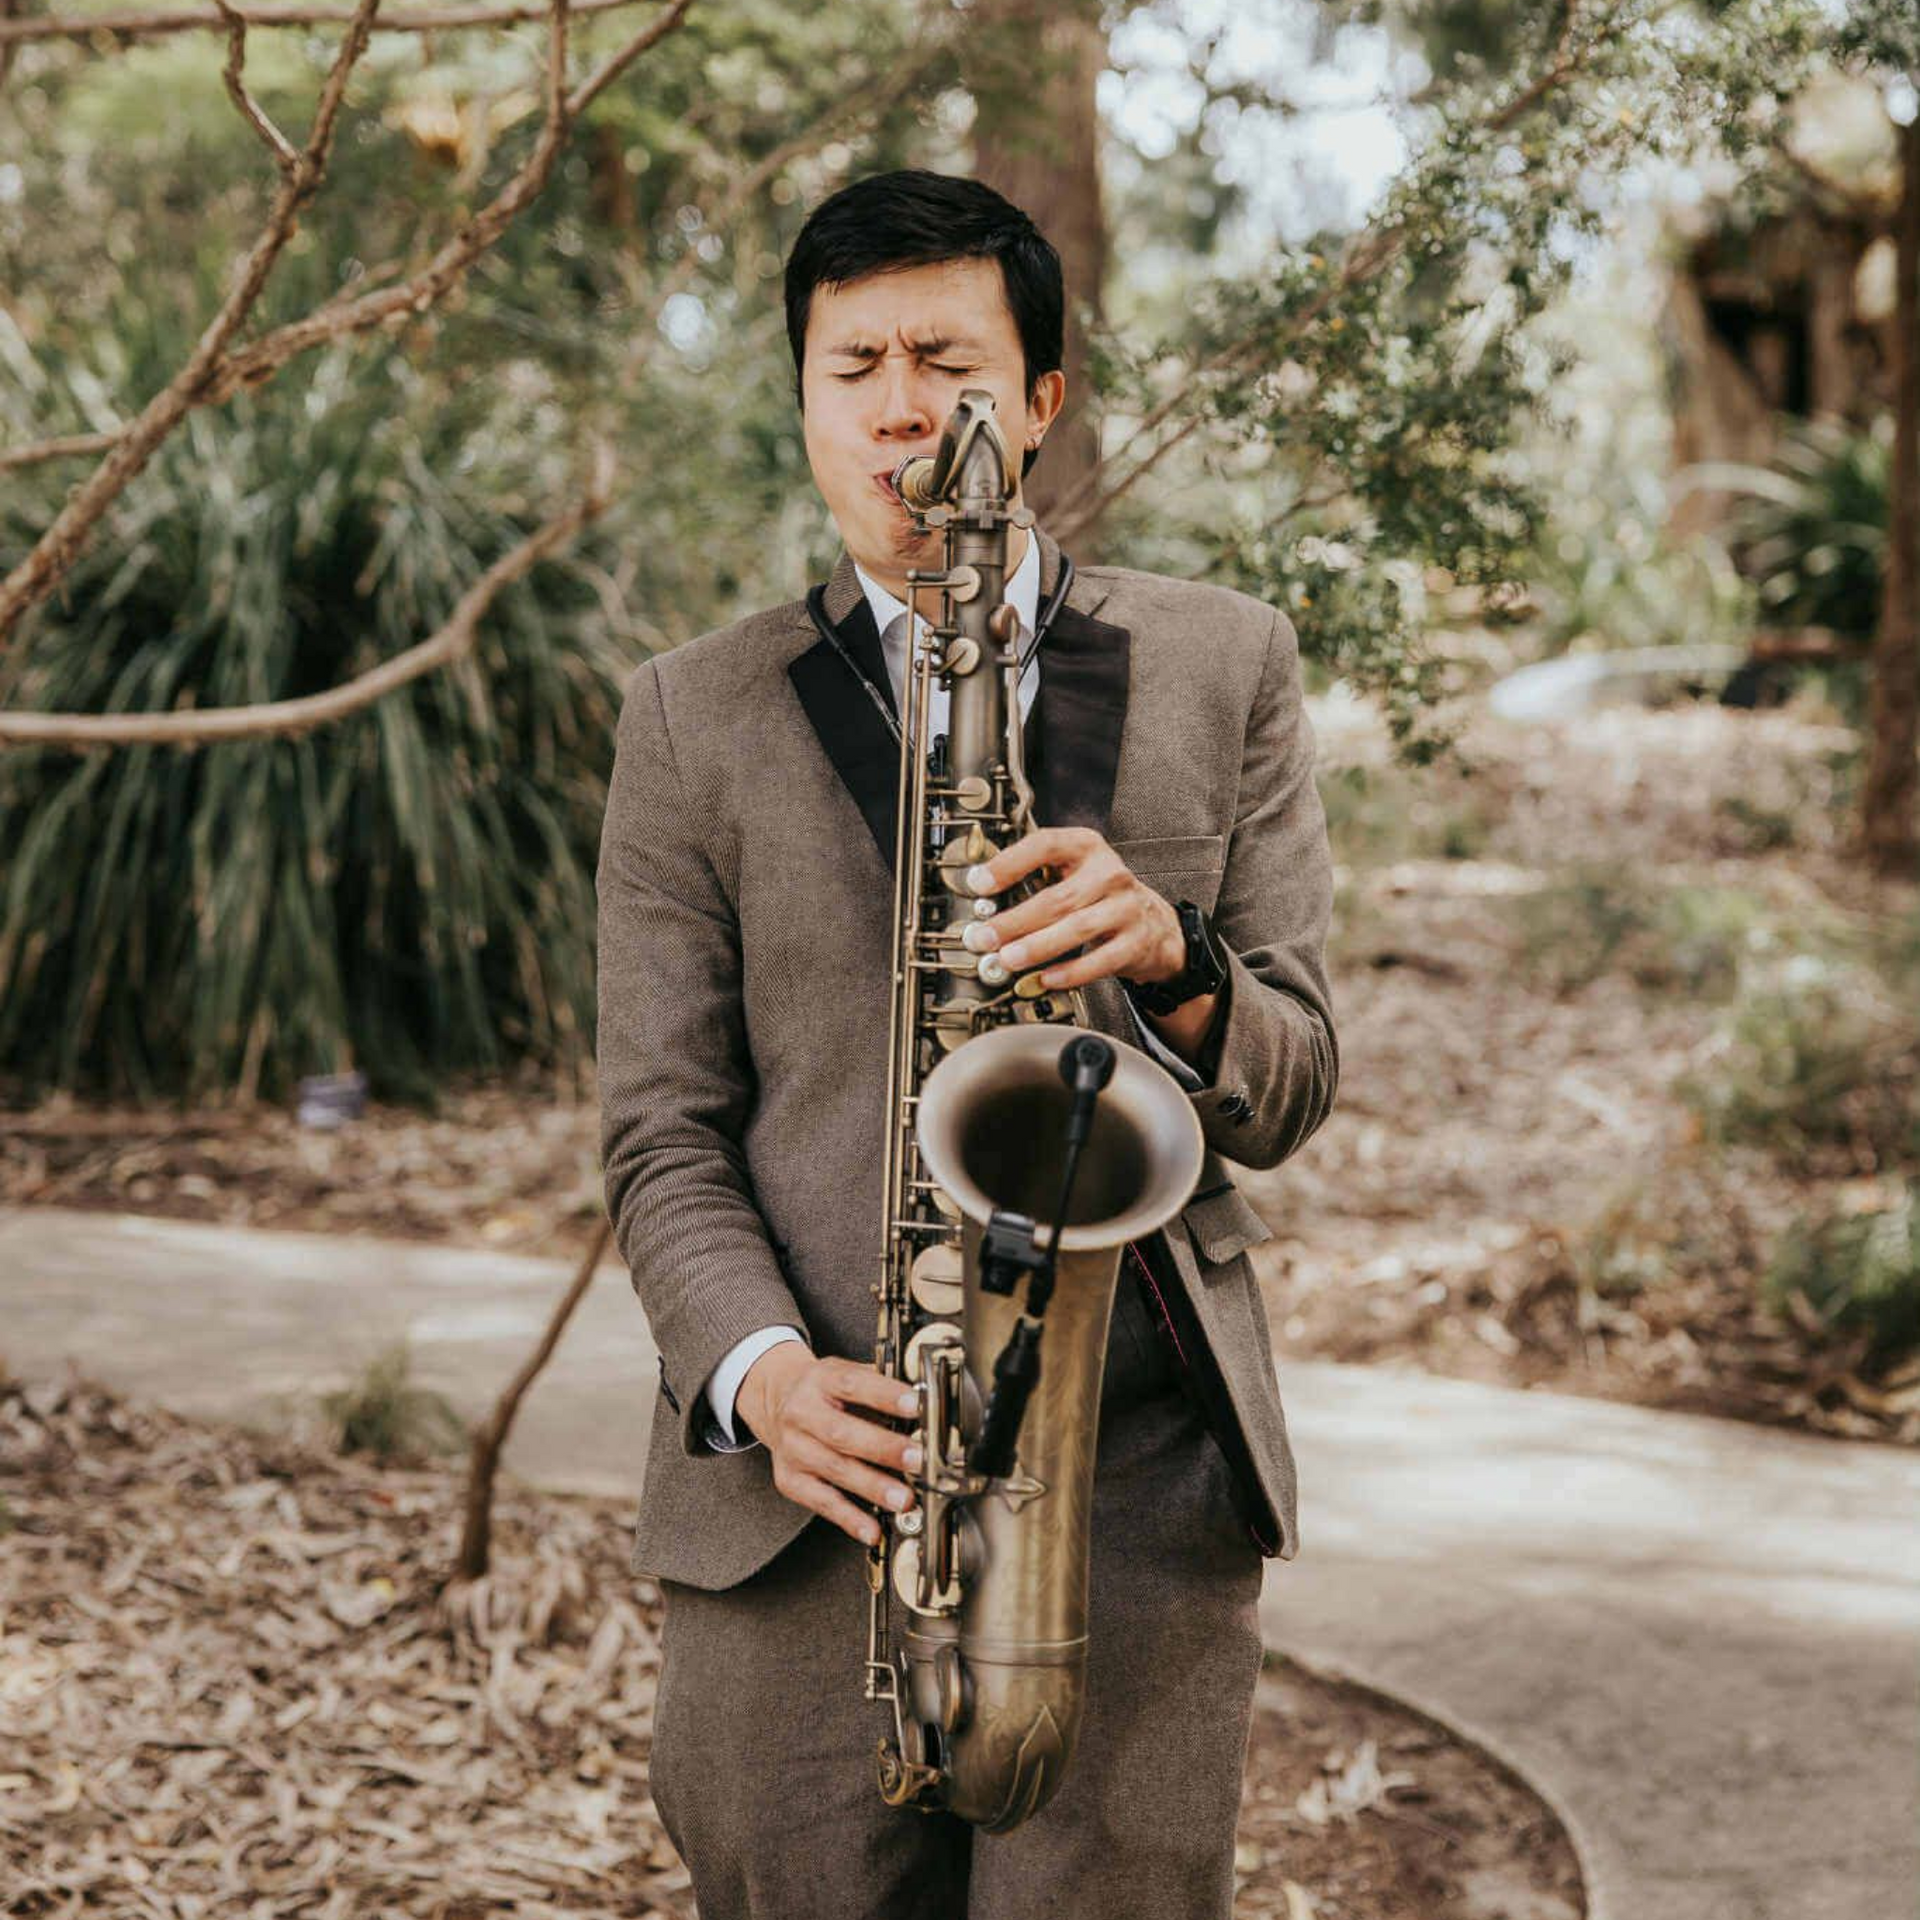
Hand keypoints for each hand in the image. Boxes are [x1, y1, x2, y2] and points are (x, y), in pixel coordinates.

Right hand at [740, 1346, 922, 1548]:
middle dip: (884, 1449)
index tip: (915, 1405)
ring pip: (834, 1470)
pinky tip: (872, 1528)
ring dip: (873, 1487)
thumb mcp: (845, 1371)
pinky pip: (822, 1502)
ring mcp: (793, 1448)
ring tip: (903, 1499)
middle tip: (916, 1459)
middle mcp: (802, 1413)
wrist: (774, 1399)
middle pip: (842, 1433)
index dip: (885, 1395)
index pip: (853, 1384)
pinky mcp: (790, 1479)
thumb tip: (925, 1397)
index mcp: (821, 1380)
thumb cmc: (822, 1389)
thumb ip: (880, 1382)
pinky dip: (849, 1518)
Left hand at [963, 826, 1184, 991]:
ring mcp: (1126, 908)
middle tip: (985, 936)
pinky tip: (1045, 978)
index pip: (1046, 845)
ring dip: (1037, 946)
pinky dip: (1069, 972)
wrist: (1152, 924)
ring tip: (1008, 958)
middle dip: (1015, 920)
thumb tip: (983, 900)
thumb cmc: (1100, 896)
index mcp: (1086, 847)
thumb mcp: (1072, 873)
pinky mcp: (1135, 942)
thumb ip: (1034, 879)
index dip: (1010, 863)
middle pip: (1058, 897)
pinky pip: (1099, 960)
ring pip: (1077, 928)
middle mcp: (1109, 873)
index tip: (979, 883)